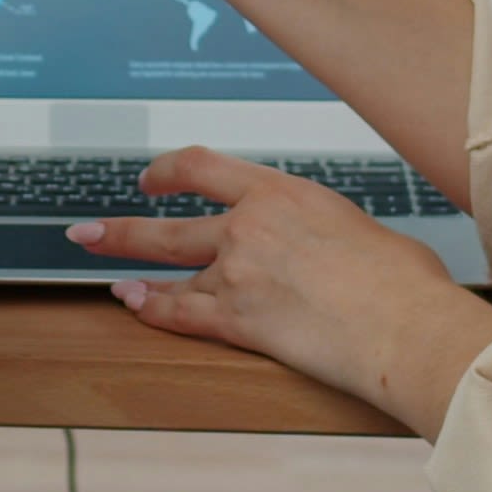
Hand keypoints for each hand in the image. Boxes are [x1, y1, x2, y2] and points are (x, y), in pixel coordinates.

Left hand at [70, 148, 491, 438]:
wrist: (403, 324)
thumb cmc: (402, 281)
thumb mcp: (359, 227)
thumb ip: (323, 229)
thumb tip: (328, 245)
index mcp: (282, 193)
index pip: (205, 168)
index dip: (169, 170)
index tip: (152, 177)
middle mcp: (250, 227)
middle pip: (169, 226)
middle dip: (122, 228)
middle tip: (88, 229)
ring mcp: (238, 274)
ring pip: (168, 271)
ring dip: (130, 271)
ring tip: (104, 272)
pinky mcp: (238, 321)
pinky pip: (181, 315)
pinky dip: (152, 311)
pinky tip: (133, 305)